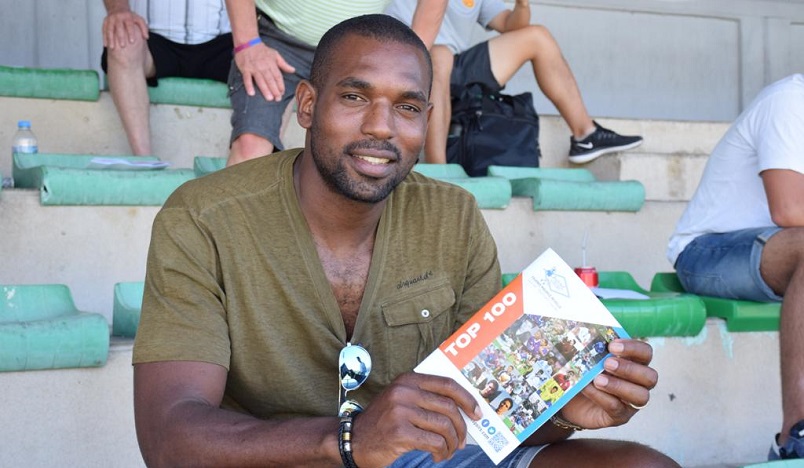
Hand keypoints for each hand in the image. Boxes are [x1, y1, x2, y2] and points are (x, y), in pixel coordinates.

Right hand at [102, 9, 148, 49]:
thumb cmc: (130, 17)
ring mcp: (110, 19)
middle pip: (119, 27)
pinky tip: (106, 45)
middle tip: (123, 46)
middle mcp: (118, 17)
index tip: (132, 41)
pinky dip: (104, 38)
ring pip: (110, 29)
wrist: (118, 9)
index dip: (130, 33)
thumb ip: (144, 28)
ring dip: (110, 39)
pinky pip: (104, 30)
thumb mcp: (139, 20)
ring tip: (112, 48)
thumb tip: (146, 37)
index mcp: (127, 17)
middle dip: (120, 37)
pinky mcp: (105, 22)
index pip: (129, 25)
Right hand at [234, 42, 295, 100]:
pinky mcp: (245, 69)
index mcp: (271, 64)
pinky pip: (247, 78)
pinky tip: (251, 93)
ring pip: (260, 80)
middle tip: (277, 99)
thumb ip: (284, 64)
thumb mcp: (275, 54)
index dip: (280, 85)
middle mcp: (263, 67)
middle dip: (275, 90)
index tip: (282, 93)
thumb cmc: (262, 50)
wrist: (247, 42)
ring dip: (265, 90)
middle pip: (270, 80)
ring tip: (269, 98)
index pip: (277, 76)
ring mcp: (254, 68)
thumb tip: (293, 70)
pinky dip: (249, 86)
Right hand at [350, 372, 481, 467]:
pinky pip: (434, 442)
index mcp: (408, 379)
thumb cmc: (383, 422)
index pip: (447, 384)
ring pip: (444, 426)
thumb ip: (426, 398)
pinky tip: (437, 456)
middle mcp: (404, 391)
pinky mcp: (400, 432)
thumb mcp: (401, 400)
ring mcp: (401, 411)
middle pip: (448, 407)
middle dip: (461, 427)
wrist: (353, 440)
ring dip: (452, 443)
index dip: (467, 399)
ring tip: (447, 451)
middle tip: (463, 441)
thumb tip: (462, 410)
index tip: (477, 413)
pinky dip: (441, 452)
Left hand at [559, 339, 656, 429]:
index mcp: (635, 362)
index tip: (612, 346)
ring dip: (619, 386)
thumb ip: (592, 347)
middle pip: (650, 377)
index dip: (633, 348)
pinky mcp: (619, 416)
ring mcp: (631, 402)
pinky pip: (617, 408)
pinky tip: (587, 389)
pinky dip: (601, 397)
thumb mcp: (587, 357)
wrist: (571, 398)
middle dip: (629, 369)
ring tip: (598, 380)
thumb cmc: (584, 372)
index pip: (646, 353)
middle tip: (607, 364)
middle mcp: (639, 383)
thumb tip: (584, 333)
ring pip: (641, 397)